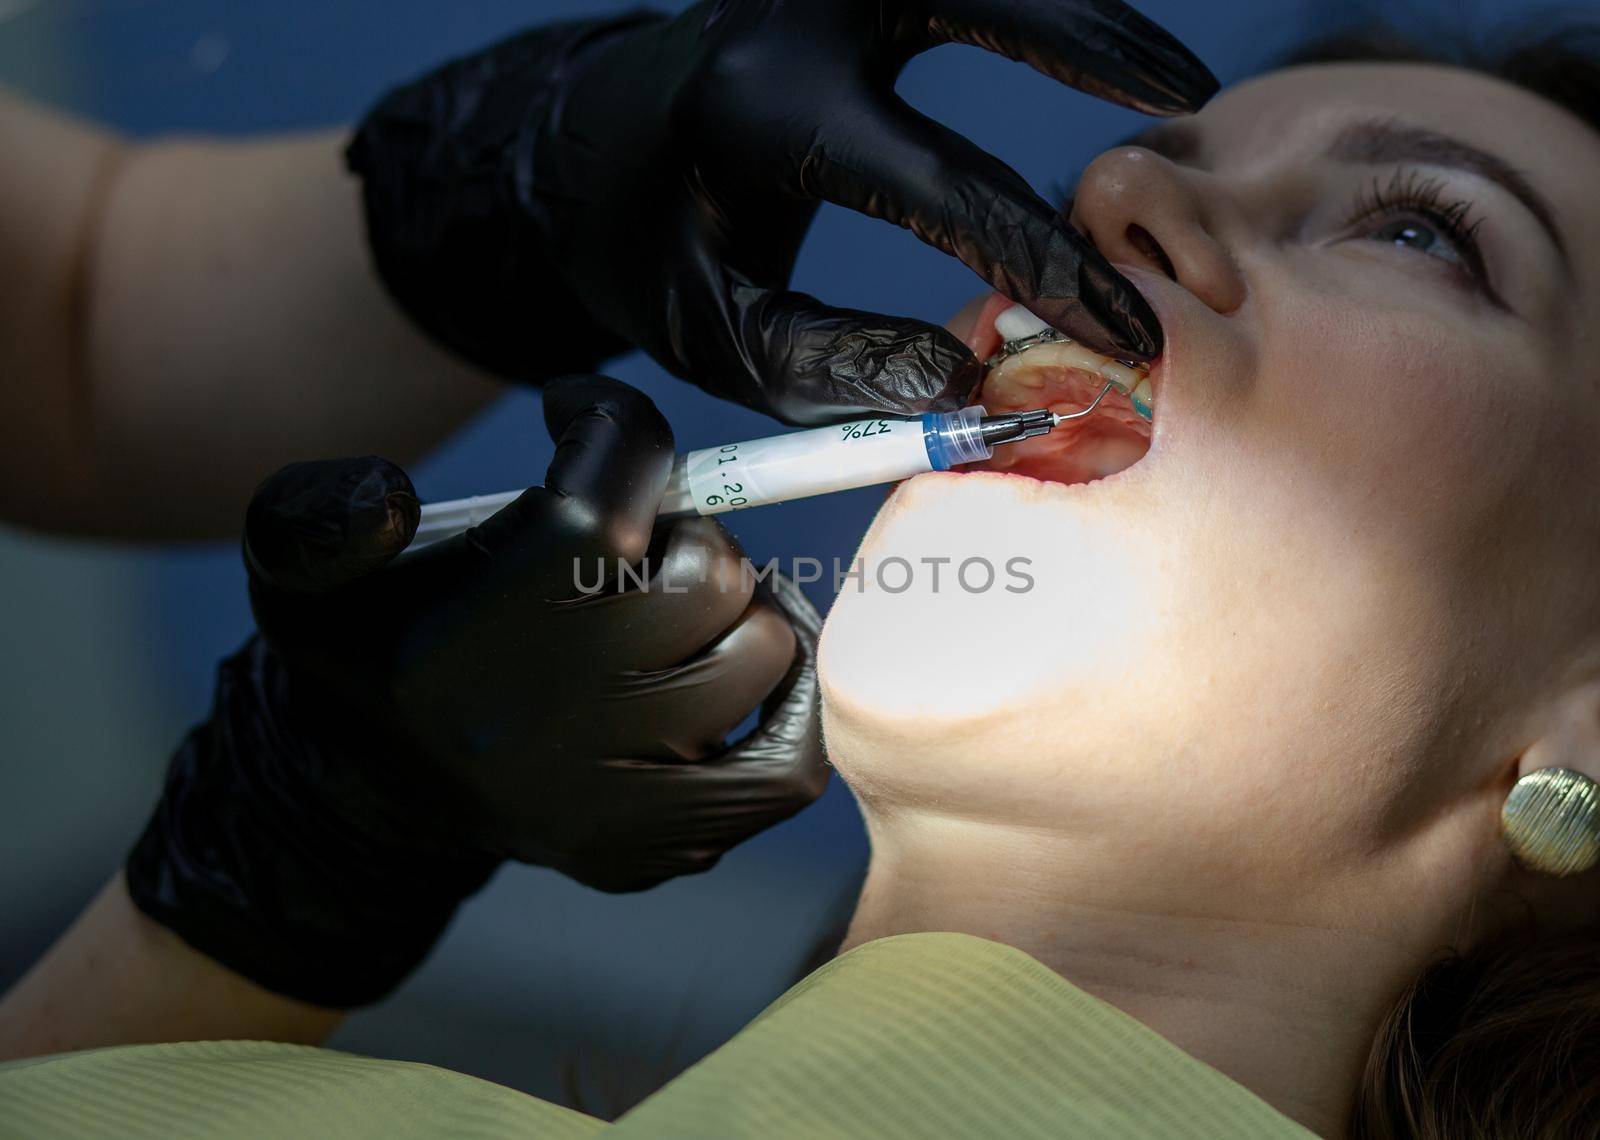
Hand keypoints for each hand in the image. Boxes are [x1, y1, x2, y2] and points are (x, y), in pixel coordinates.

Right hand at [126, 375, 826, 1006]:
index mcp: (474, 637)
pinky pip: (787, 766)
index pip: (611, 495)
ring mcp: (619, 792)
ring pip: (759, 654)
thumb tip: (391, 497)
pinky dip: (790, 705)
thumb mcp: (297, 575)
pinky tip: (744, 666)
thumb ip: (320, 516)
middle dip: (681, 533)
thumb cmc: (364, 657)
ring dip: (733, 610)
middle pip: (706, 573)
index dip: (616, 428)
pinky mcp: (660, 842)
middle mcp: (556, 719)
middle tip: (637, 544)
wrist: (370, 799)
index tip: (584, 422)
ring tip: (680, 606)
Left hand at [347, 1, 1216, 423]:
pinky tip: (1092, 42)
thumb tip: (959, 376)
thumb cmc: (657, 252)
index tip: (1118, 322)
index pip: (938, 183)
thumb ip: (829, 368)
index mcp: (759, 114)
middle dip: (1092, 46)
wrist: (587, 151)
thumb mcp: (714, 334)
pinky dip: (1030, 6)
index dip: (1044, 259)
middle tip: (1180, 94)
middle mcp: (794, 19)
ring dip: (1080, 10)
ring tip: (1164, 73)